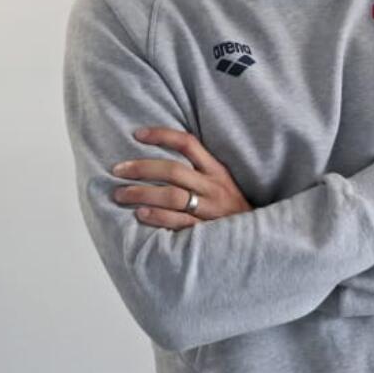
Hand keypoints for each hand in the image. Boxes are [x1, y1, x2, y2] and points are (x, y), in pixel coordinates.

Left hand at [112, 127, 252, 229]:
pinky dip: (157, 217)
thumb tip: (163, 155)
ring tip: (120, 194)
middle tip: (118, 170)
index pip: (188, 143)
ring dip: (142, 193)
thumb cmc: (231, 207)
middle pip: (173, 170)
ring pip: (171, 196)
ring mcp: (209, 209)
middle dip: (142, 168)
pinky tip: (140, 214)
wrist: (255, 238)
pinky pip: (177, 221)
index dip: (162, 135)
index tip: (137, 134)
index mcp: (217, 170)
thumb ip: (200, 169)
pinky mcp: (205, 231)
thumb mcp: (223, 182)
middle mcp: (213, 187)